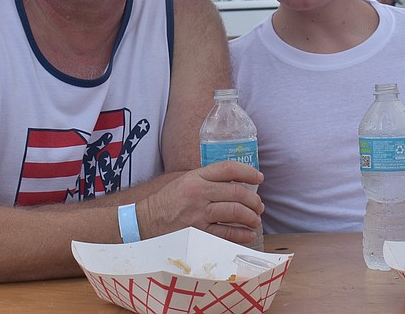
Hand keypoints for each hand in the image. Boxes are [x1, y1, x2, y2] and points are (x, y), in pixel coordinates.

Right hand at [137, 161, 263, 243]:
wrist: (145, 221)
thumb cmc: (168, 201)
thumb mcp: (184, 181)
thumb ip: (207, 179)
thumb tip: (236, 182)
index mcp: (196, 177)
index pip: (228, 169)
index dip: (248, 172)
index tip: (259, 178)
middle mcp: (198, 192)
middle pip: (237, 192)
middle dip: (254, 200)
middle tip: (259, 206)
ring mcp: (198, 214)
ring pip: (235, 212)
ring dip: (251, 217)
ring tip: (255, 220)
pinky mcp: (198, 233)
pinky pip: (227, 233)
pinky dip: (242, 234)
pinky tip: (248, 234)